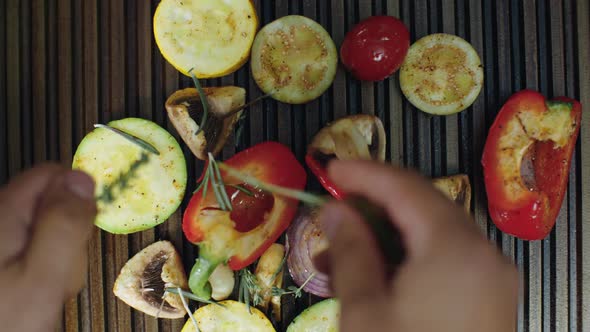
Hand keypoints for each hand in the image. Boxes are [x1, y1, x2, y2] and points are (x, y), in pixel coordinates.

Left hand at [0, 165, 96, 331]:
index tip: (81, 235)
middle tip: (60, 271)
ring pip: (45, 228)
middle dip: (68, 233)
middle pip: (50, 201)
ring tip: (47, 287)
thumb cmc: (6, 323)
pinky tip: (37, 292)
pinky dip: (44, 268)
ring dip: (59, 255)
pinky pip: (33, 249)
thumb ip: (64, 224)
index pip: (53, 174)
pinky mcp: (3, 258)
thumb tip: (82, 178)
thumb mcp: (44, 277)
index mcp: (2, 213)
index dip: (77, 199)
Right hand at [318, 161, 517, 331]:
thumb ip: (351, 250)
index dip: (364, 173)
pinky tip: (378, 274)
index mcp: (455, 248)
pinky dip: (411, 256)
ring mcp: (494, 277)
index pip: (405, 187)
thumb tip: (336, 211)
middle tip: (334, 213)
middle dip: (375, 204)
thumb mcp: (365, 309)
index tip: (330, 170)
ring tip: (345, 252)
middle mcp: (485, 254)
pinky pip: (448, 259)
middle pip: (424, 205)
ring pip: (435, 233)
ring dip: (390, 233)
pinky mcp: (492, 298)